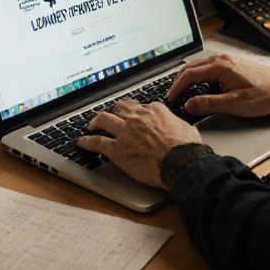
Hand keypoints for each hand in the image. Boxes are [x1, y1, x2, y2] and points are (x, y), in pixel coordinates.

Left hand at [77, 100, 200, 188]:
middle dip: (113, 112)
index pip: (140, 106)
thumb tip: (180, 127)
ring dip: (96, 122)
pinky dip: (86, 141)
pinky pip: (96, 142)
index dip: (135, 112)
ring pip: (104, 119)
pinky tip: (81, 142)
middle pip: (119, 108)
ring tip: (91, 126)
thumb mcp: (186, 128)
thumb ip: (177, 124)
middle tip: (110, 117)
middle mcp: (138, 118)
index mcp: (155, 111)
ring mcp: (125, 132)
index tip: (133, 115)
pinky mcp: (117, 149)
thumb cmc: (187, 149)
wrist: (181, 163)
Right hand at [167, 54, 269, 116]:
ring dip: (188, 79)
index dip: (176, 88)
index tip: (170, 100)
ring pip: (199, 67)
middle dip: (178, 82)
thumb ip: (209, 104)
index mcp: (221, 66)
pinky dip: (198, 78)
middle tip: (172, 98)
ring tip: (182, 94)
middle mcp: (222, 60)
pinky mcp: (232, 66)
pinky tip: (199, 88)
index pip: (189, 74)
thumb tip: (189, 105)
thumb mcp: (235, 104)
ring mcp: (228, 61)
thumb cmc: (267, 95)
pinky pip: (208, 69)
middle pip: (191, 68)